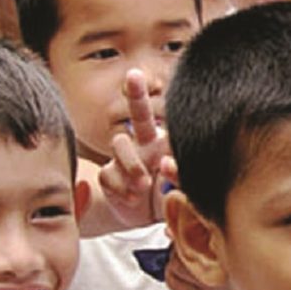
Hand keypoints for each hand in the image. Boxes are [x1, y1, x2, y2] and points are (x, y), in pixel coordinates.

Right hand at [84, 70, 168, 231]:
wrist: (145, 214)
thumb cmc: (169, 195)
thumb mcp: (182, 188)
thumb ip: (180, 177)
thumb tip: (169, 166)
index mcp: (165, 141)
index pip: (165, 117)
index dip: (159, 107)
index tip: (146, 86)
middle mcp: (144, 143)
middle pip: (139, 113)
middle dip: (136, 92)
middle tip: (134, 75)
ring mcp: (125, 158)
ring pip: (120, 144)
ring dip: (131, 163)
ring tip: (142, 182)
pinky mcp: (109, 176)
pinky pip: (108, 174)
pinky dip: (121, 187)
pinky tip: (132, 198)